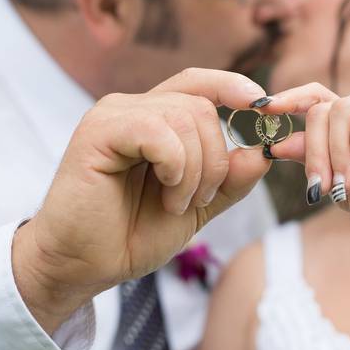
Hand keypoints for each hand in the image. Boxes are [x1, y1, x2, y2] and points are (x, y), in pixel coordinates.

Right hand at [13, 68, 270, 332]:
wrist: (83, 266)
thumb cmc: (132, 235)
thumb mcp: (197, 206)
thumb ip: (230, 179)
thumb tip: (265, 150)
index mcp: (154, 118)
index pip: (200, 84)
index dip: (234, 87)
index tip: (265, 107)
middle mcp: (132, 108)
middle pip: (202, 106)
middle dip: (216, 159)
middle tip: (198, 200)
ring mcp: (113, 116)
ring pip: (186, 117)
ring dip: (196, 170)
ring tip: (176, 203)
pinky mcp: (98, 132)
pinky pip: (159, 131)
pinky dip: (176, 166)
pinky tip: (165, 193)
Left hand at [266, 84, 349, 245]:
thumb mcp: (343, 187)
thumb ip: (313, 162)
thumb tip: (276, 143)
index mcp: (348, 127)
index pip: (311, 101)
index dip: (285, 101)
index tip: (260, 110)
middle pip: (319, 109)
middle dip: (312, 151)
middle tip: (319, 187)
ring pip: (338, 109)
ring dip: (335, 152)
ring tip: (347, 184)